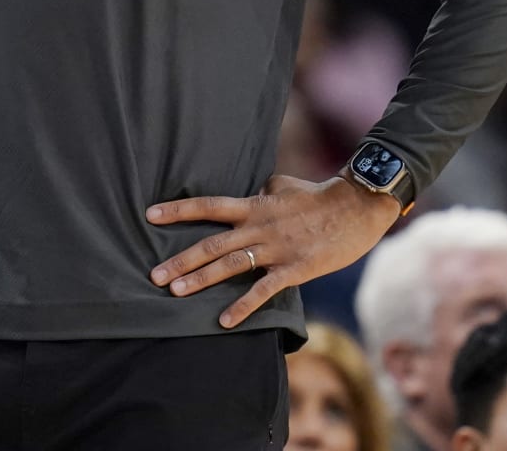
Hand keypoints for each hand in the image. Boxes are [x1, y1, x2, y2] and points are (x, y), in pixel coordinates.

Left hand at [147, 175, 400, 327]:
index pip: (209, 206)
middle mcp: (259, 226)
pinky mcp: (295, 269)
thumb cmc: (319, 195)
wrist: (356, 207)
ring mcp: (276, 249)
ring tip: (176, 292)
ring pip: (231, 265)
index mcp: (255, 205)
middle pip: (212, 243)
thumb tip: (251, 192)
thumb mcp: (284, 185)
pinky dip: (242, 306)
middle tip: (153, 275)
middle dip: (181, 259)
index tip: (150, 215)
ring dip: (201, 280)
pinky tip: (224, 321)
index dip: (178, 210)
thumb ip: (262, 191)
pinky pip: (264, 290)